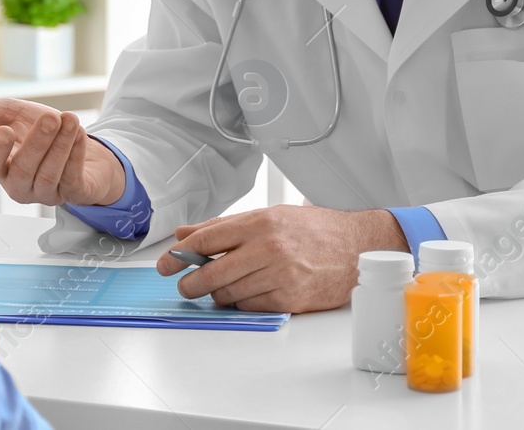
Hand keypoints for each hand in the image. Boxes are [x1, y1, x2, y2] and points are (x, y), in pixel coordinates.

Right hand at [0, 86, 125, 206]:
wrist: (78, 141)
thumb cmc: (39, 130)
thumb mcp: (9, 114)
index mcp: (1, 166)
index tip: (3, 129)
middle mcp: (21, 184)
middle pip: (23, 171)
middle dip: (37, 144)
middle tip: (49, 117)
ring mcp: (47, 192)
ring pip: (49, 174)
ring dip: (61, 146)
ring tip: (70, 119)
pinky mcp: (73, 193)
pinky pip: (73, 178)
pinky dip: (77, 155)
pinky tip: (80, 134)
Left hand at [156, 205, 407, 312]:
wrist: (357, 247)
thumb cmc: (314, 229)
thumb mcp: (269, 215)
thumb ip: (225, 226)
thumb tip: (186, 235)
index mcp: (260, 222)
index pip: (208, 239)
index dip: (181, 253)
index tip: (166, 263)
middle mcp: (269, 248)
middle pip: (212, 272)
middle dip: (191, 282)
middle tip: (185, 285)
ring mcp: (280, 275)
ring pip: (229, 293)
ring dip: (219, 293)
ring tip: (224, 286)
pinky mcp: (290, 298)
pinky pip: (250, 306)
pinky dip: (242, 303)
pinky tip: (248, 293)